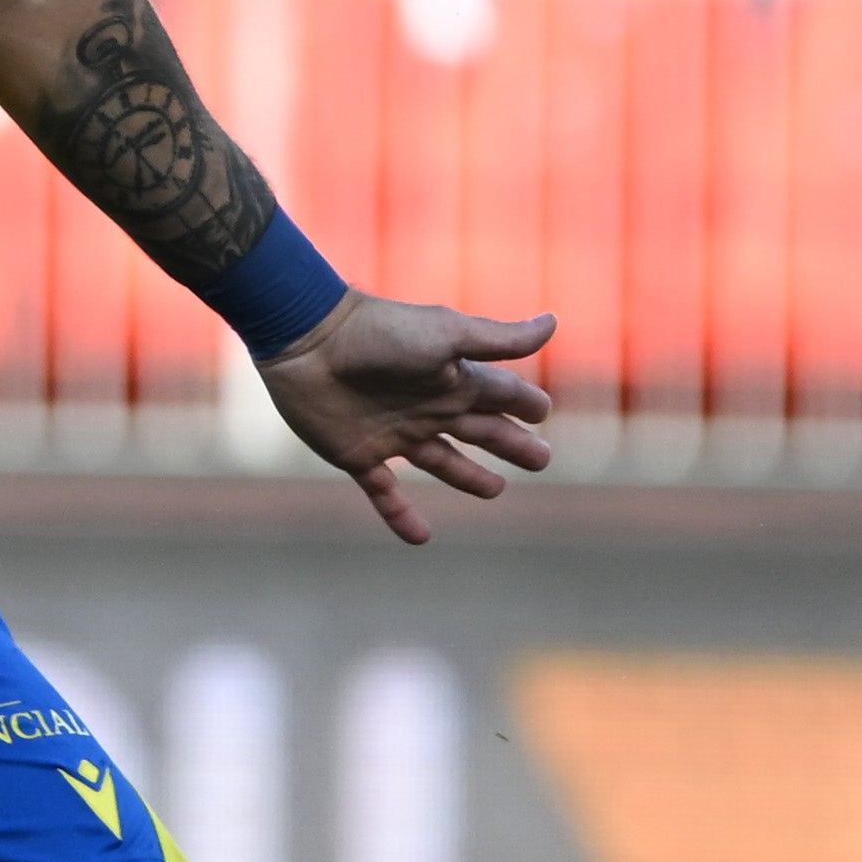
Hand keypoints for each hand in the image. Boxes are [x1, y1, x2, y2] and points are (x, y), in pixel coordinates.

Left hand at [255, 296, 558, 544]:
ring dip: (469, 477)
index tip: (545, 413)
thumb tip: (554, 323)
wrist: (307, 342)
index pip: (500, 394)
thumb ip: (500, 339)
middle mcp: (427, 406)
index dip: (524, 404)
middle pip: (481, 431)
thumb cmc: (380, 334)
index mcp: (452, 378)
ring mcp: (393, 433)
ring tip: (496, 490)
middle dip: (511, 444)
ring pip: (441, 461)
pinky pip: (384, 493)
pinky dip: (401, 516)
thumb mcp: (448, 334)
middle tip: (542, 460)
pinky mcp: (358, 455)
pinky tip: (421, 539)